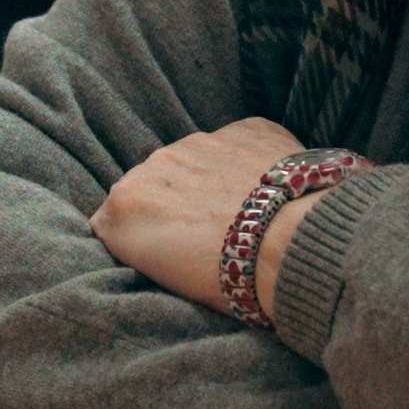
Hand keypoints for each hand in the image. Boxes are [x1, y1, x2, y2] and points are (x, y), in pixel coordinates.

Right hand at [91, 118, 299, 308]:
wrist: (291, 244)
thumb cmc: (229, 278)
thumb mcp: (166, 280)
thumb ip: (142, 245)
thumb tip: (152, 236)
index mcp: (125, 206)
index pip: (117, 217)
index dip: (145, 235)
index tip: (169, 252)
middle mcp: (155, 164)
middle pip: (159, 185)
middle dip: (177, 204)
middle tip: (209, 236)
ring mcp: (201, 141)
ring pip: (199, 161)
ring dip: (212, 181)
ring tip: (243, 215)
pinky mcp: (245, 128)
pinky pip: (240, 146)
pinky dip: (250, 164)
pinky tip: (268, 192)